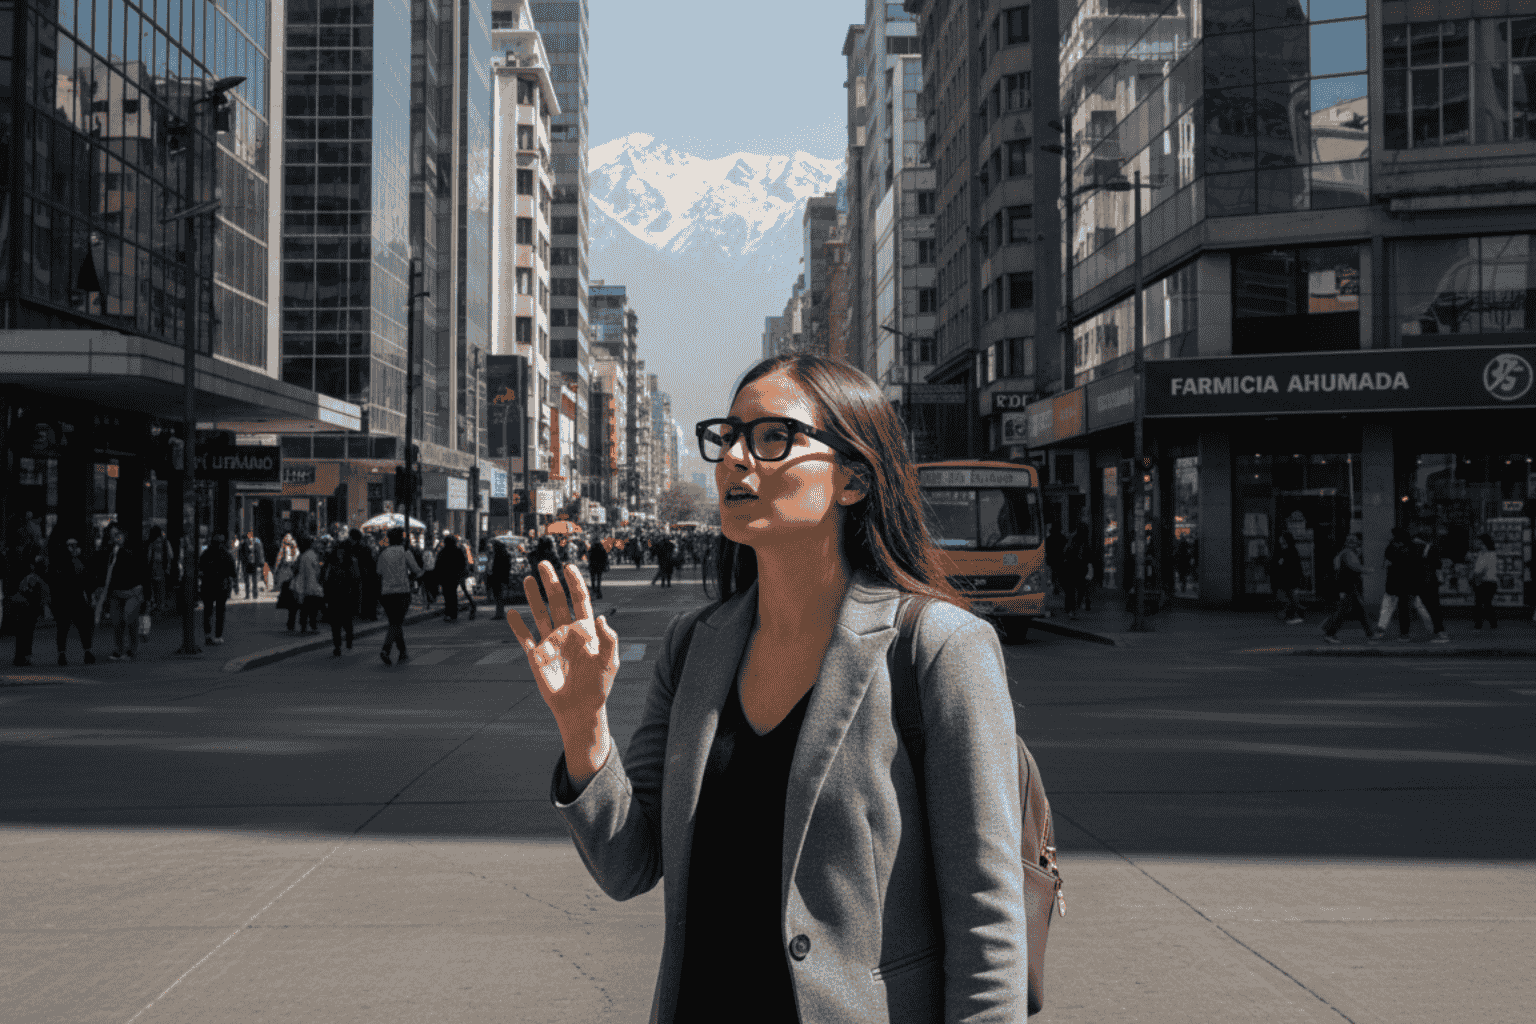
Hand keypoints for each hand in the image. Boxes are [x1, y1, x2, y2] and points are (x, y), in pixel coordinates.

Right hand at [507, 561, 619, 760]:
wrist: (580, 709)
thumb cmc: (598, 686)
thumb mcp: (609, 662)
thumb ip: (608, 640)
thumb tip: (600, 616)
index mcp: (585, 630)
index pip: (579, 600)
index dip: (574, 583)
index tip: (568, 566)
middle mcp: (566, 632)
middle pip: (557, 601)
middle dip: (550, 582)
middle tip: (543, 563)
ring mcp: (550, 642)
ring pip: (540, 613)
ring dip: (533, 596)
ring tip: (527, 578)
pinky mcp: (536, 657)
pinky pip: (524, 638)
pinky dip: (517, 626)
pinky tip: (511, 612)